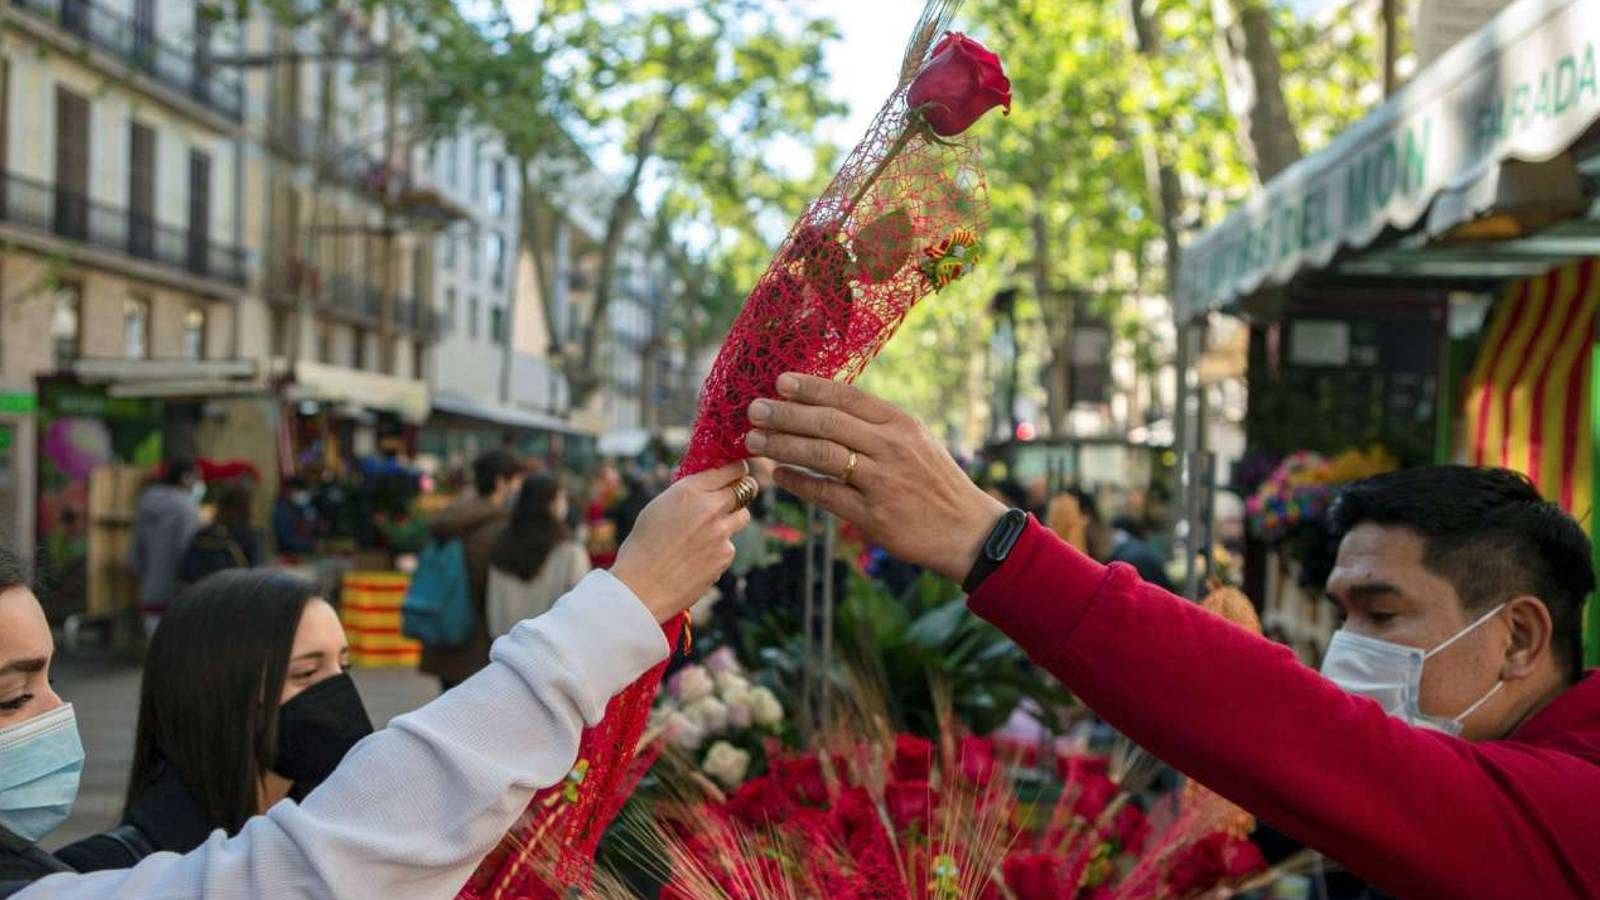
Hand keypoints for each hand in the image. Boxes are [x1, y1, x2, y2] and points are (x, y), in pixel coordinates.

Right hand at [611, 462, 751, 621]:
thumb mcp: (659, 507)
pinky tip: (698, 558)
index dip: (737, 470)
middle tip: (733, 497)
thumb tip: (705, 488)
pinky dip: (719, 548)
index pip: (731, 469)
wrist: (641, 586)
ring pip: (742, 517)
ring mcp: (721, 532)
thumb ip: (686, 495)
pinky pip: (730, 545)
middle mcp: (710, 507)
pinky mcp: (725, 555)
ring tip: (709, 531)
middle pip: (746, 489)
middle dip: (741, 491)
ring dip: (732, 519)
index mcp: (690, 490)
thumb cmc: (642, 546)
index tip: (737, 473)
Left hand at [745, 373, 1005, 581]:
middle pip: (827, 423)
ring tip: (755, 440)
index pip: (847, 397)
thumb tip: (830, 406)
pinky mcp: (873, 515)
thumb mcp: (918, 441)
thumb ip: (879, 424)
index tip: (780, 382)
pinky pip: (825, 493)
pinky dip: (798, 482)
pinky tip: (778, 474)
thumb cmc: (937, 482)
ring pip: (821, 455)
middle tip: (754, 410)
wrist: (967, 530)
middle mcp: (891, 447)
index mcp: (901, 424)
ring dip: (783, 445)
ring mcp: (881, 481)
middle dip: (786, 414)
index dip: (810, 388)